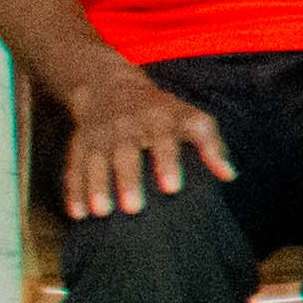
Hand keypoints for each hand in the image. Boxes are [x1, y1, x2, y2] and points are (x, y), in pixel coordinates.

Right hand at [57, 65, 231, 219]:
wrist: (110, 88)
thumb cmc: (162, 112)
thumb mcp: (191, 118)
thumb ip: (212, 145)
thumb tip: (229, 176)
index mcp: (157, 119)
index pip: (163, 139)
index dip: (167, 162)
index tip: (173, 187)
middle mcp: (125, 127)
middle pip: (124, 154)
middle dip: (128, 180)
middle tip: (133, 208)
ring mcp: (99, 137)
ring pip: (94, 162)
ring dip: (96, 187)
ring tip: (101, 212)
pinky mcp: (78, 147)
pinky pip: (73, 169)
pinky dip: (73, 191)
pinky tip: (76, 214)